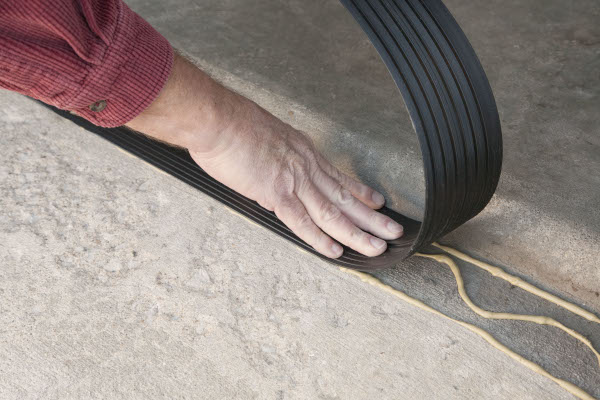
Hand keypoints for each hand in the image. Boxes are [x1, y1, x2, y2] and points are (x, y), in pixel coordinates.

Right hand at [127, 53, 402, 257]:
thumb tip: (274, 184)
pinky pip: (302, 221)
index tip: (378, 202)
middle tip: (394, 230)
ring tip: (377, 246)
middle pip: (345, 197)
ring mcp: (293, 181)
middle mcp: (305, 167)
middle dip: (372, 217)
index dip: (361, 192)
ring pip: (332, 213)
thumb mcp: (264, 140)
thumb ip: (276, 162)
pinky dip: (319, 238)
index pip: (338, 177)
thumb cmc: (232, 125)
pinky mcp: (276, 193)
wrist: (217, 118)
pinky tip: (335, 251)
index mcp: (303, 152)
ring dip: (357, 232)